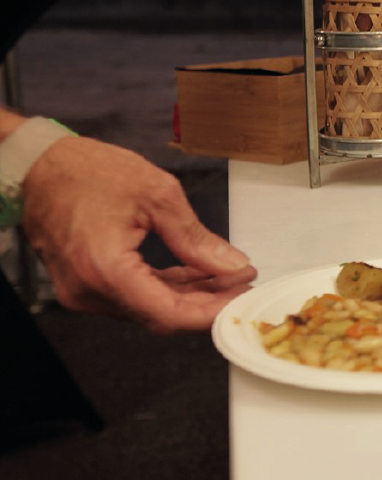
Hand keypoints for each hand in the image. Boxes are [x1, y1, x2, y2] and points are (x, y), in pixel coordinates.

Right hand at [21, 137, 255, 332]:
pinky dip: (165, 286)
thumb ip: (196, 238)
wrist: (40, 164)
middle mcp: (88, 290)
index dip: (211, 311)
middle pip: (161, 315)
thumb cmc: (88, 171)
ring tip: (227, 275)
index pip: (169, 313)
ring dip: (189, 294)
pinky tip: (196, 272)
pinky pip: (132, 294)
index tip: (242, 298)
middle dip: (207, 302)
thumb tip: (232, 265)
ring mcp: (82, 290)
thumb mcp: (157, 196)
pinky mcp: (83, 283)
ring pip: (148, 307)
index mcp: (104, 270)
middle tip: (241, 282)